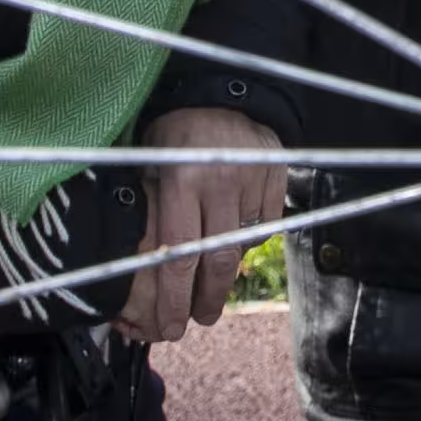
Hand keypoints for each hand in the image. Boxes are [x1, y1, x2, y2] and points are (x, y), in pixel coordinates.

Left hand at [117, 109, 285, 343]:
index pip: (179, 257)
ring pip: (244, 244)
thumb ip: (153, 215)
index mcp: (182, 182)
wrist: (218, 93)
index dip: (175, 299)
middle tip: (201, 319)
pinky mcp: (276, 176)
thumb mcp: (149, 168)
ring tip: (212, 279)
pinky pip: (264, 223)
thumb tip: (144, 276)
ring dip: (226, 267)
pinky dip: (248, 234)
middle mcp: (221, 182)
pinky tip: (232, 231)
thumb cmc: (171, 135)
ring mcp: (254, 178)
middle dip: (208, 299)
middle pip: (218, 261)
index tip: (171, 327)